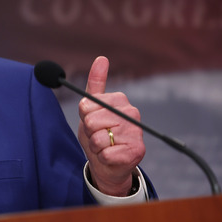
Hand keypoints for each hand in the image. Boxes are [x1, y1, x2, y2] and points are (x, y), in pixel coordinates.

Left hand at [77, 57, 144, 195]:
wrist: (107, 164)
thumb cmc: (98, 134)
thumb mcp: (90, 109)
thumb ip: (95, 84)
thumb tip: (102, 58)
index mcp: (120, 100)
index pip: (86, 105)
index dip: (85, 116)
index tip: (92, 120)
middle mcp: (132, 113)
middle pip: (92, 121)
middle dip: (90, 132)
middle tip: (99, 136)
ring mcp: (136, 132)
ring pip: (98, 138)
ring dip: (96, 146)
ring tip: (105, 146)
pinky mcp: (137, 151)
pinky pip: (105, 153)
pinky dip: (103, 157)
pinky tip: (111, 156)